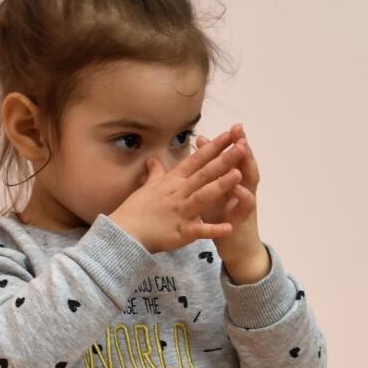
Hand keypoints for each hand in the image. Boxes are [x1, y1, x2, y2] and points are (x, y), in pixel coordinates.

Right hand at [108, 128, 247, 253]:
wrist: (125, 233)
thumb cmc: (136, 209)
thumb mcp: (147, 186)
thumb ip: (155, 172)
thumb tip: (153, 158)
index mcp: (174, 181)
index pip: (196, 160)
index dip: (213, 147)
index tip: (229, 134)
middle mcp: (179, 193)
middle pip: (205, 173)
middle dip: (224, 159)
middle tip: (243, 146)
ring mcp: (181, 212)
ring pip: (204, 196)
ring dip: (220, 185)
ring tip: (238, 175)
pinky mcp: (181, 232)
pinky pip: (200, 230)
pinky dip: (213, 229)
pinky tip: (229, 227)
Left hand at [194, 124, 260, 265]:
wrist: (237, 248)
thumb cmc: (223, 218)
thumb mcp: (214, 191)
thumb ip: (208, 169)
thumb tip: (201, 143)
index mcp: (235, 182)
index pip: (235, 159)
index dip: (233, 143)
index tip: (231, 127)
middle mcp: (244, 189)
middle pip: (245, 164)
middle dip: (243, 147)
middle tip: (239, 131)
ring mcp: (246, 204)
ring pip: (250, 181)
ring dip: (247, 166)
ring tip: (243, 150)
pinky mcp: (243, 219)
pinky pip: (245, 206)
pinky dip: (242, 196)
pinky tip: (238, 187)